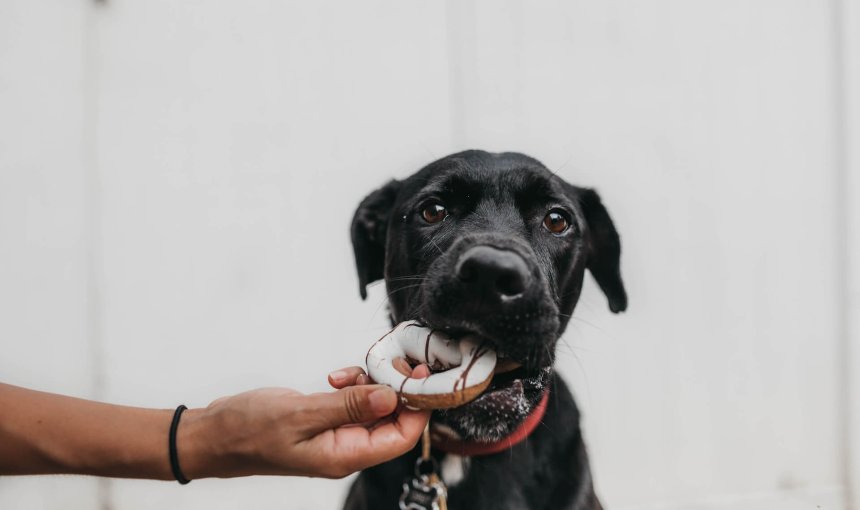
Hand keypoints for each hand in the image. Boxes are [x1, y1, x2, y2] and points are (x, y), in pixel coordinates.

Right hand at [179, 361, 429, 478]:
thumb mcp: (301, 414)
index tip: (420, 375)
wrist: (212, 434)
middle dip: (396, 389)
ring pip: (374, 407)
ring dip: (371, 384)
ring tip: (350, 371)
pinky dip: (352, 385)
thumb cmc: (247, 430)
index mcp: (344, 456)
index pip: (402, 437)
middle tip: (389, 361)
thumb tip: (392, 396)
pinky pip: (353, 402)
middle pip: (393, 421)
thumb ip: (349, 406)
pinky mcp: (325, 421)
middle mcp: (345, 449)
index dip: (418, 407)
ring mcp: (335, 435)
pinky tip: (334, 377)